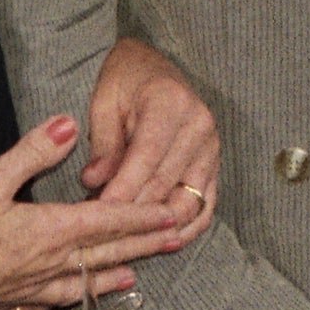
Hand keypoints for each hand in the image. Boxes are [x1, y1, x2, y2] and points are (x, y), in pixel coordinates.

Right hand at [0, 116, 185, 309]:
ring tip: (137, 274)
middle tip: (177, 241)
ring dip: (115, 274)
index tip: (172, 214)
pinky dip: (72, 298)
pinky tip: (73, 299)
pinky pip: (53, 301)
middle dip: (144, 245)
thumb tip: (68, 124)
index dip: (143, 216)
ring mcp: (33, 286)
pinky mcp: (12, 303)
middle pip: (107, 252)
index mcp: (51, 229)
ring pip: (85, 280)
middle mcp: (51, 261)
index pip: (109, 220)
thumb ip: (32, 152)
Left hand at [80, 35, 218, 249]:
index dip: (124, 188)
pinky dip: (186, 226)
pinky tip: (163, 241)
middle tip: (103, 232)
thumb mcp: (104, 102)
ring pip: (188, 201)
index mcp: (170, 103)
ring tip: (130, 241)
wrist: (153, 68)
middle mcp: (199, 126)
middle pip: (166, 183)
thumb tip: (94, 182)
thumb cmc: (124, 82)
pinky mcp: (214, 165)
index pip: (148, 156)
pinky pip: (206, 205)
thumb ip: (103, 143)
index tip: (98, 213)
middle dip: (133, 212)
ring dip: (159, 225)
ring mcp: (212, 148)